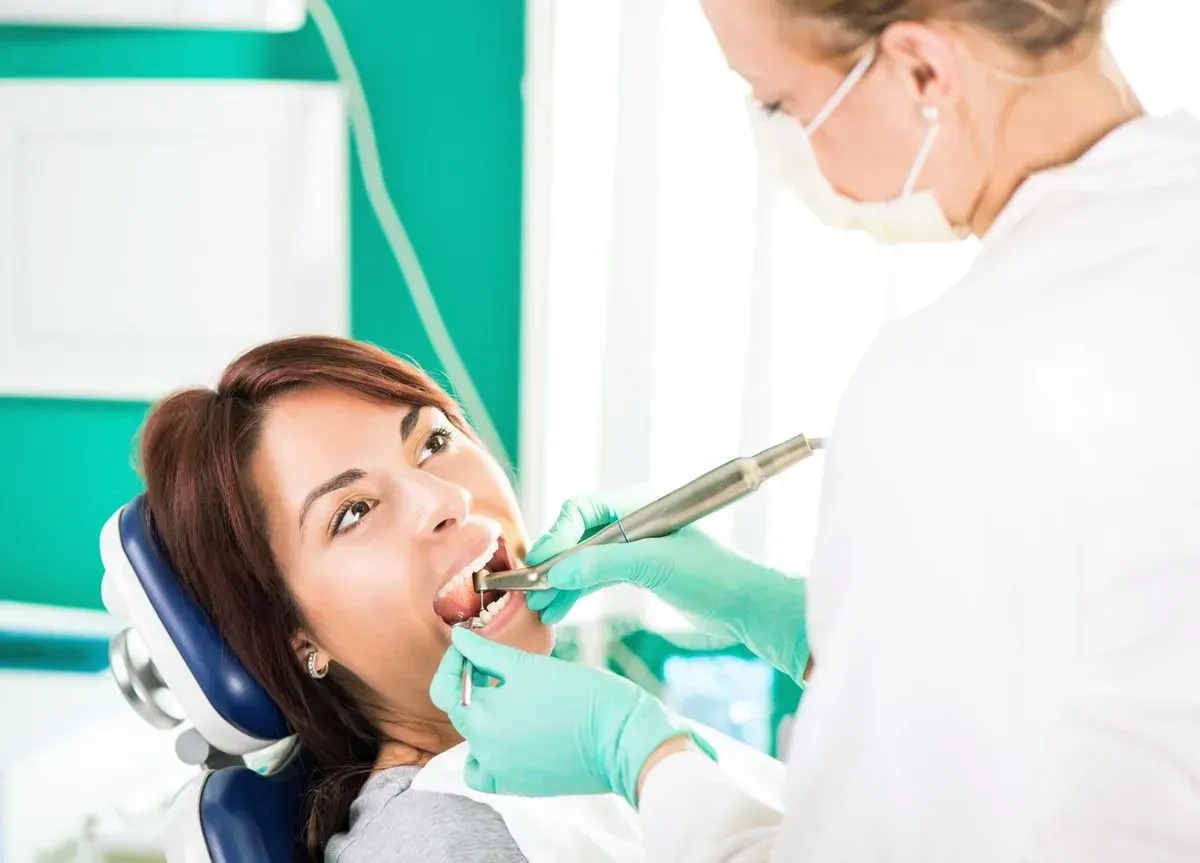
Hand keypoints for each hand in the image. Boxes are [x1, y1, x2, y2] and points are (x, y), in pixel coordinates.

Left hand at [430, 627, 712, 805]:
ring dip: (480, 716)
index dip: (454, 661)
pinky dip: (486, 756)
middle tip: (493, 664)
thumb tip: (458, 637)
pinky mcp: (518, 784)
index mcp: (487, 712)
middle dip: (470, 683)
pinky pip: (484, 772)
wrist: (624, 740)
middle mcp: (486, 745)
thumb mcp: (533, 666)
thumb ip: (488, 654)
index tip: (468, 647)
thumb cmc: (586, 696)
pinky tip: (508, 736)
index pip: (447, 687)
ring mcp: (501, 769)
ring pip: (472, 739)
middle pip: (460, 710)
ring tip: (507, 697)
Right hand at [526, 491, 809, 682]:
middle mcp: (634, 520)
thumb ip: (605, 564)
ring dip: (561, 582)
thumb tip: (558, 570)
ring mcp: (635, 546)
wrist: (749, 606)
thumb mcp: (657, 565)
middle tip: (529, 590)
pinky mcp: (640, 571)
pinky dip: (577, 592)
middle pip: (578, 535)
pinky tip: (558, 610)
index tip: (540, 565)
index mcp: (639, 504)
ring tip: (538, 607)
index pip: (582, 510)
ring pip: (585, 559)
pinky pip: (597, 576)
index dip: (557, 536)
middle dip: (554, 562)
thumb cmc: (713, 576)